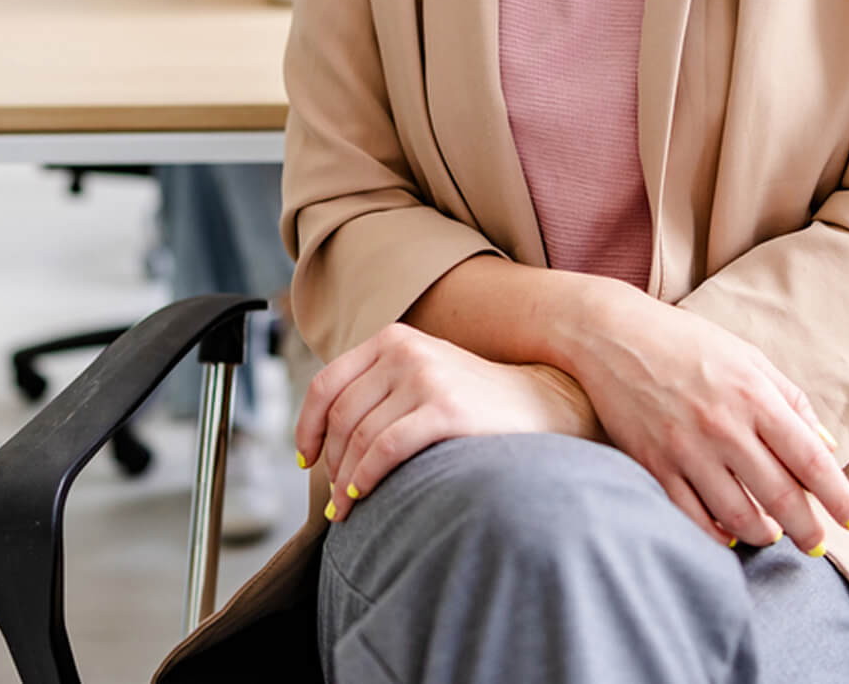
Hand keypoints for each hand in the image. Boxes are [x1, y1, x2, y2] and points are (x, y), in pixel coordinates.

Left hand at [296, 324, 602, 520]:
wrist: (542, 401)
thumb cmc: (475, 399)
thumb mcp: (424, 373)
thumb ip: (379, 387)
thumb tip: (325, 438)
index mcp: (394, 339)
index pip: (327, 384)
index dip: (308, 427)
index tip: (306, 458)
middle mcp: (405, 351)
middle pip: (342, 417)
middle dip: (330, 463)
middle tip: (334, 499)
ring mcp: (427, 378)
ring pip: (360, 437)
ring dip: (344, 480)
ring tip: (345, 509)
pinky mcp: (446, 409)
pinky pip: (386, 450)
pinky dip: (365, 478)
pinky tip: (363, 496)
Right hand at [569, 285, 848, 554]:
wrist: (613, 335)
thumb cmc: (687, 342)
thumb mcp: (747, 356)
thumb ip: (790, 399)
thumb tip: (827, 446)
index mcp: (753, 394)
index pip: (809, 458)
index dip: (837, 496)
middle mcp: (724, 426)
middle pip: (780, 497)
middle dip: (806, 529)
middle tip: (815, 544)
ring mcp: (686, 448)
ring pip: (739, 516)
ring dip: (764, 535)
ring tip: (772, 535)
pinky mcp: (654, 465)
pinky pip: (693, 517)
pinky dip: (718, 536)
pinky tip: (731, 535)